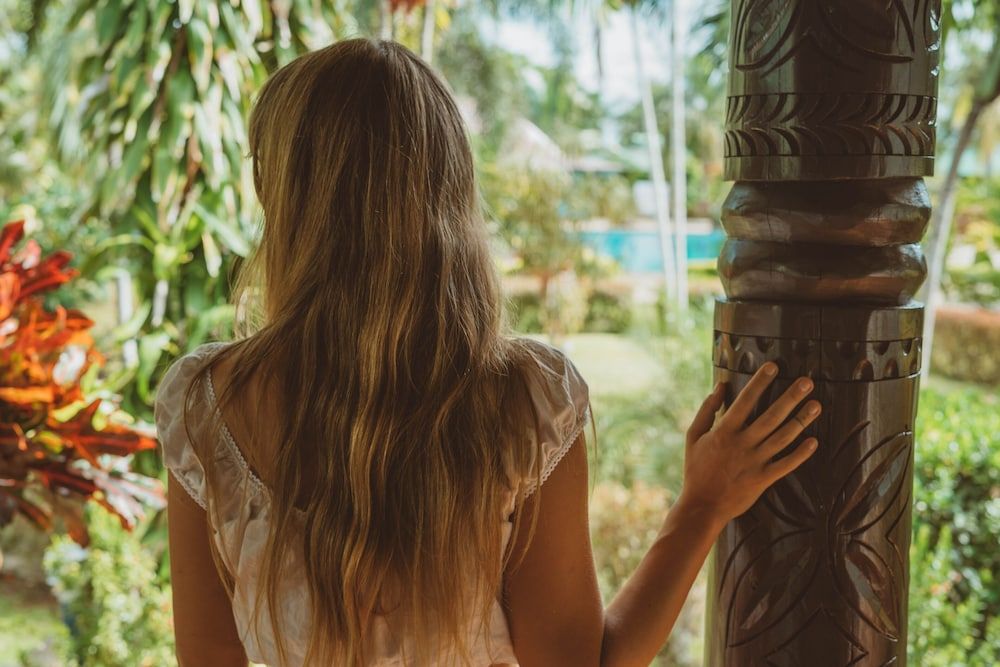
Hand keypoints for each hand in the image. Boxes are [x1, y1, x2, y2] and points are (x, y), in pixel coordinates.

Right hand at [677, 362, 820, 525]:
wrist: (702, 506)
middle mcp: (742, 444)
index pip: (745, 401)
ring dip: (801, 421)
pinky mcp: (763, 479)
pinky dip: (800, 454)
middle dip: (790, 397)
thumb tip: (720, 386)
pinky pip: (786, 465)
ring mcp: (755, 462)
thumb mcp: (693, 436)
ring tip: (816, 405)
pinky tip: (814, 442)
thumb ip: (706, 410)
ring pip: (782, 438)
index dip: (760, 383)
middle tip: (807, 382)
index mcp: (724, 431)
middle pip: (771, 416)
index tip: (773, 367)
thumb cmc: (696, 469)